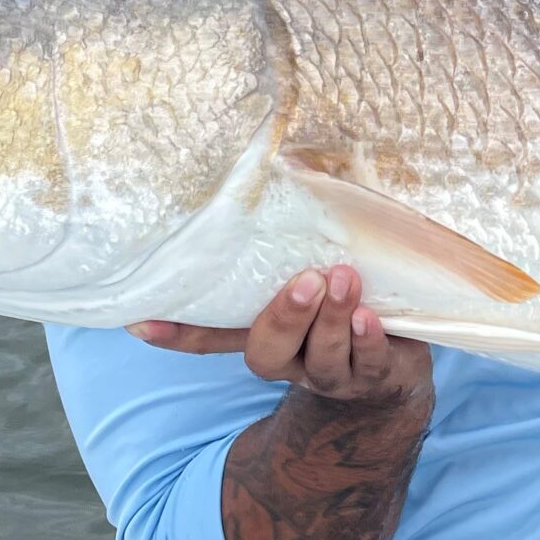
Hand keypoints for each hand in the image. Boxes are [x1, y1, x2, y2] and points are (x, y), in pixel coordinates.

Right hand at [127, 266, 430, 405]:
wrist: (400, 363)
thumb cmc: (352, 296)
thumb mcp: (320, 266)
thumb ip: (298, 236)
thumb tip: (285, 162)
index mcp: (264, 330)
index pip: (213, 333)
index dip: (179, 331)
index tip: (139, 322)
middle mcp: (290, 356)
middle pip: (265, 353)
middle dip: (282, 318)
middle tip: (306, 279)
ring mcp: (328, 372)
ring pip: (318, 358)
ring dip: (330, 319)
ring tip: (344, 280)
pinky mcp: (371, 377)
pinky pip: (365, 366)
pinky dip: (366, 342)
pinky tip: (370, 317)